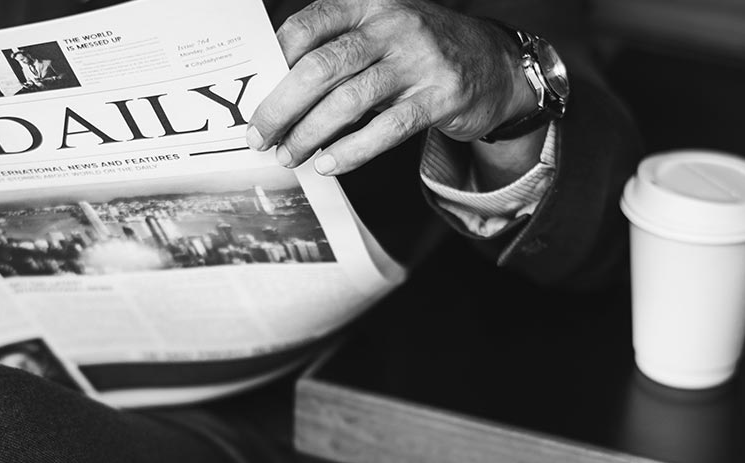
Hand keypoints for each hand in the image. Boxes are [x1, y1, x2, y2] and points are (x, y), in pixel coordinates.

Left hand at [247, 0, 533, 174]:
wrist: (494, 64)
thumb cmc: (420, 52)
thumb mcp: (380, 32)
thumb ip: (337, 50)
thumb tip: (275, 90)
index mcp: (369, 5)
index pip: (309, 24)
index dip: (274, 58)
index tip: (250, 92)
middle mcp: (392, 26)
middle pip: (321, 67)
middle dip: (281, 106)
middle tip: (258, 136)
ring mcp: (417, 62)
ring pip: (349, 101)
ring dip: (310, 134)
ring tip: (289, 155)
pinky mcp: (438, 98)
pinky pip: (386, 129)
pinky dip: (351, 151)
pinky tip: (328, 164)